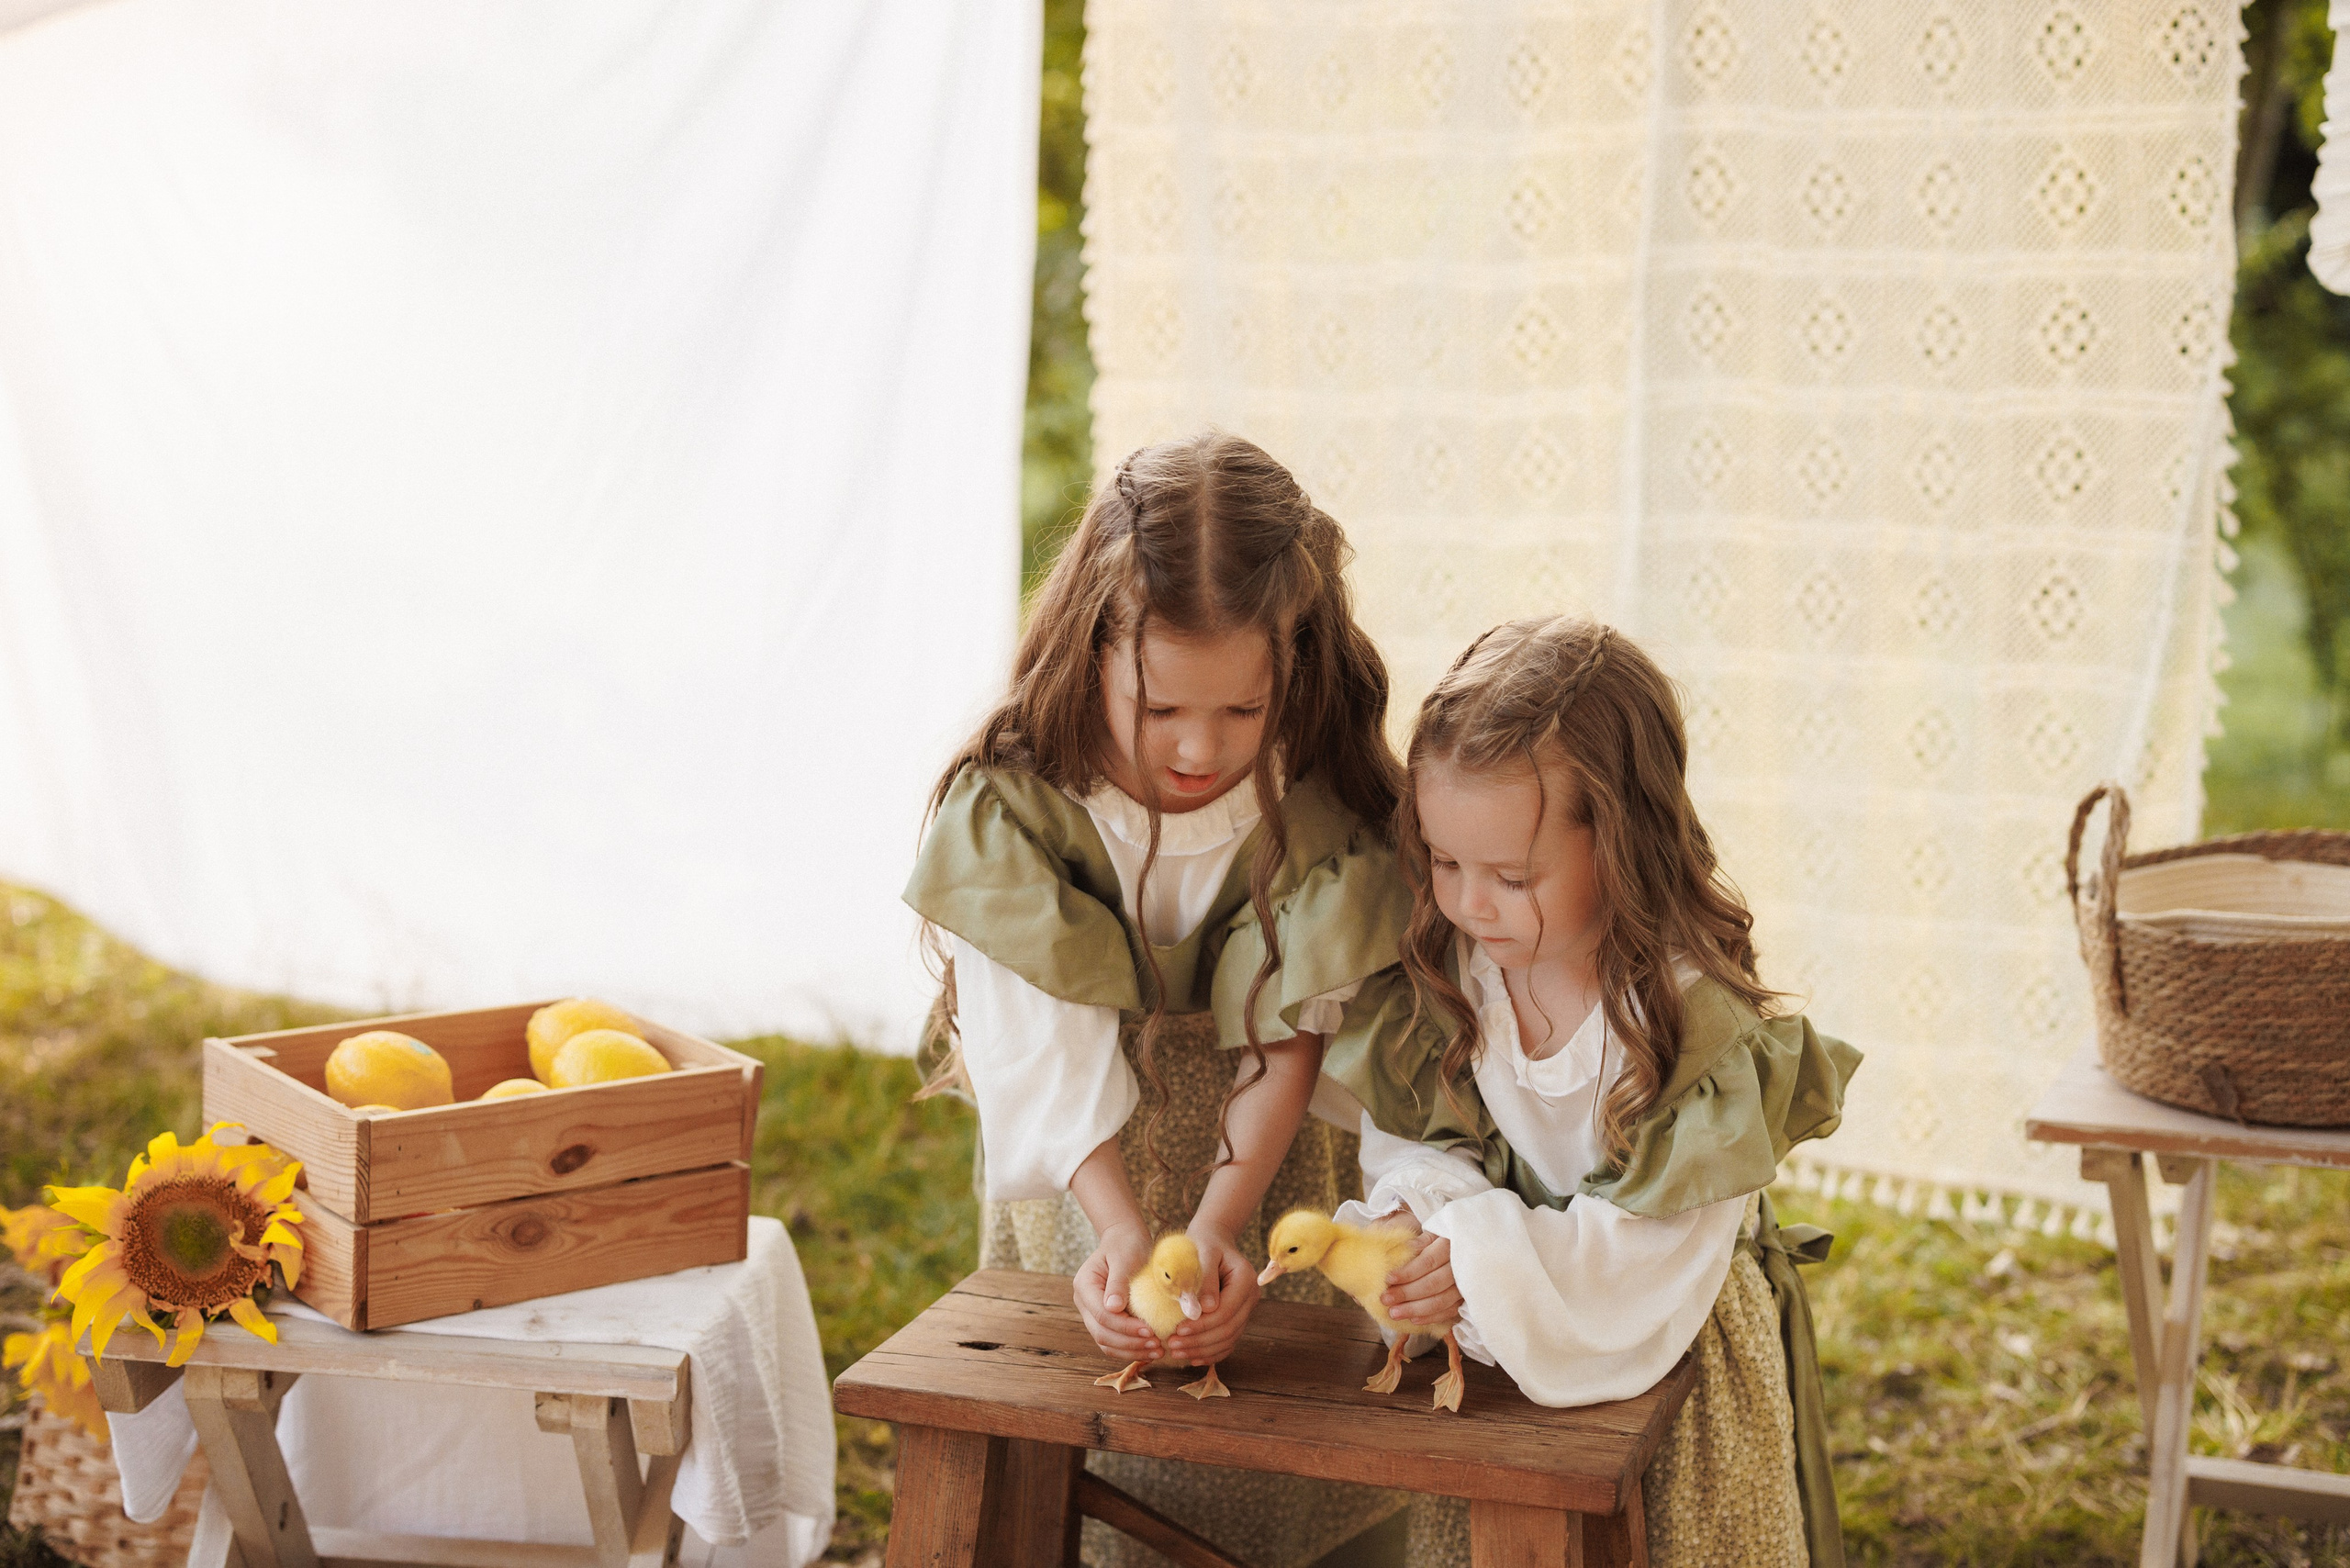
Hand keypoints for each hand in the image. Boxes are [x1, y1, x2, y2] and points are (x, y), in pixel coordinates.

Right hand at [1074, 1221, 1160, 1359]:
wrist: (1125, 1239)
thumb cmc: (1126, 1244)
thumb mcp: (1124, 1257)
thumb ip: (1118, 1282)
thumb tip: (1113, 1308)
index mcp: (1084, 1285)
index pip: (1102, 1315)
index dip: (1125, 1327)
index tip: (1150, 1331)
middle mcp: (1084, 1302)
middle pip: (1102, 1333)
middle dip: (1130, 1343)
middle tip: (1158, 1346)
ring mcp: (1092, 1313)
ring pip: (1106, 1343)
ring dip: (1132, 1350)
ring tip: (1158, 1351)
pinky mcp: (1105, 1319)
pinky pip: (1114, 1341)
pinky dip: (1131, 1348)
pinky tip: (1150, 1349)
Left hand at [1165, 1223, 1259, 1364]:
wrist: (1212, 1239)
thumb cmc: (1203, 1243)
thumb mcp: (1202, 1252)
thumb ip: (1203, 1279)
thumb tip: (1202, 1311)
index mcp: (1246, 1279)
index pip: (1225, 1311)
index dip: (1202, 1325)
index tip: (1177, 1330)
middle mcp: (1251, 1296)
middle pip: (1228, 1329)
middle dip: (1199, 1341)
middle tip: (1171, 1345)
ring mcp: (1246, 1309)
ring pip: (1229, 1339)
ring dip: (1202, 1350)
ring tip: (1176, 1351)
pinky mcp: (1238, 1317)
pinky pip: (1228, 1341)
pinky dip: (1212, 1353)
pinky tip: (1192, 1358)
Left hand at [1381, 1233, 1461, 1325]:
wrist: (1459, 1248)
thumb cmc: (1438, 1239)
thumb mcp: (1429, 1231)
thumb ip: (1418, 1240)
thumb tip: (1404, 1249)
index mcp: (1450, 1244)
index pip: (1428, 1261)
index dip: (1408, 1272)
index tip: (1388, 1279)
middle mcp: (1460, 1265)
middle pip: (1433, 1283)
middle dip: (1407, 1293)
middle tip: (1385, 1299)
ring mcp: (1465, 1284)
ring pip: (1441, 1301)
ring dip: (1415, 1309)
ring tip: (1394, 1313)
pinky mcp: (1465, 1298)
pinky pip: (1449, 1312)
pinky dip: (1431, 1317)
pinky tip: (1413, 1319)